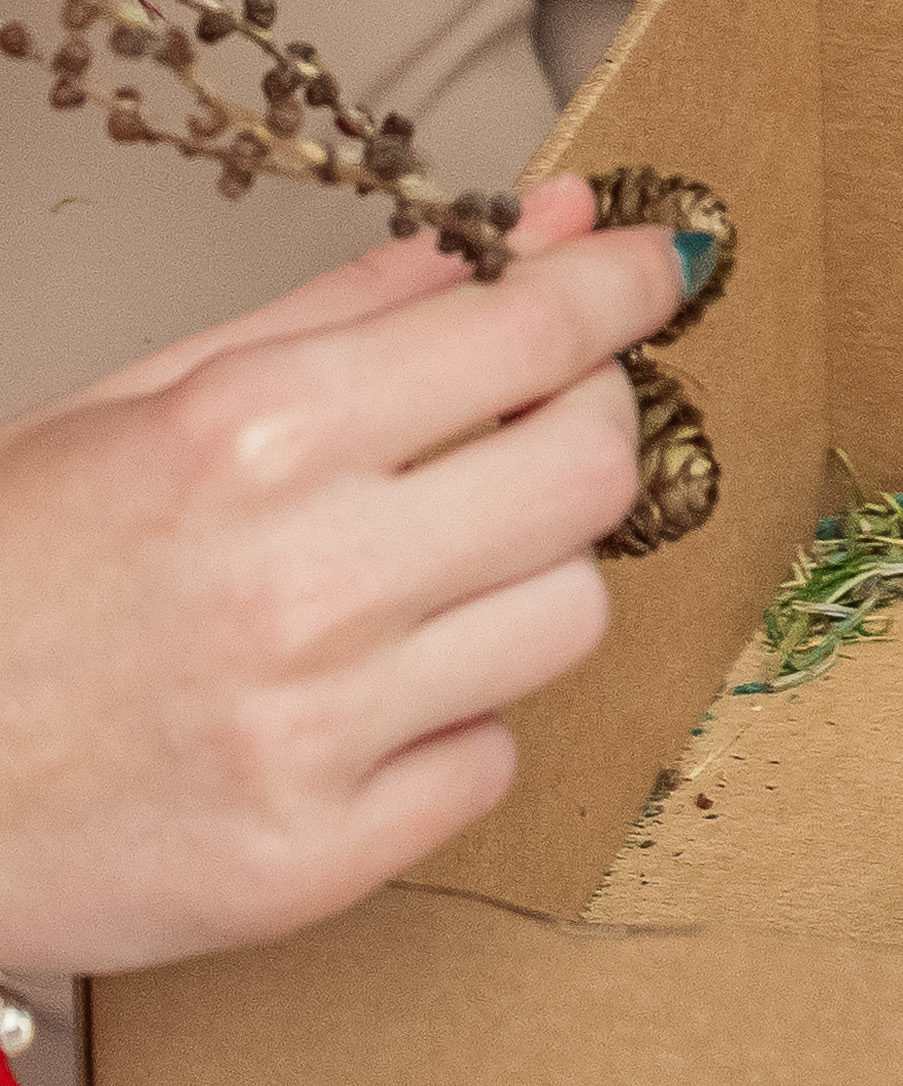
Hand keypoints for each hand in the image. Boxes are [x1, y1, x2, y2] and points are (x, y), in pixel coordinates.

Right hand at [0, 183, 680, 974]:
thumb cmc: (4, 575)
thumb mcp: (152, 399)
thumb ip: (359, 306)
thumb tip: (539, 223)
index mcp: (251, 436)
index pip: (528, 336)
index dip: (619, 287)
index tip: (654, 267)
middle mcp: (300, 582)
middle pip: (589, 475)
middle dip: (594, 424)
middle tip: (546, 419)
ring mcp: (314, 734)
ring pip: (570, 617)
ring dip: (526, 578)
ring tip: (424, 575)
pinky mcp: (315, 862)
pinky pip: (492, 758)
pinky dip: (453, 718)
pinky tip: (365, 698)